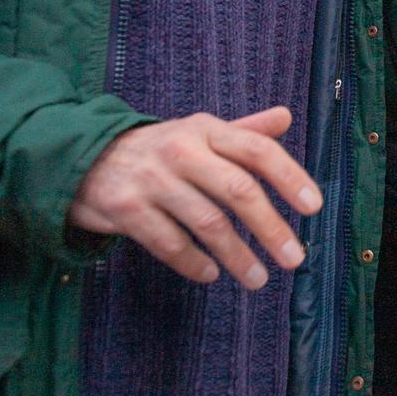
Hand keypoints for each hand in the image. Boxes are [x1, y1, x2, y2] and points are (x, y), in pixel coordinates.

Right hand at [68, 107, 321, 288]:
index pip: (257, 150)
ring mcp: (152, 180)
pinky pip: (170, 244)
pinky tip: (212, 273)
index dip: (290, 176)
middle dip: (271, 228)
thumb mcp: (199, 132)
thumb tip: (286, 117)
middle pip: (238, 190)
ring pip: (207, 223)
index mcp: (206, 129)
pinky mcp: (126, 210)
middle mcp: (181, 150)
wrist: (83, 159)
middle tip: (295, 259)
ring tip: (258, 278)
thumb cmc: (159, 149)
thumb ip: (243, 131)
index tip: (313, 207)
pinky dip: (194, 264)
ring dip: (238, 255)